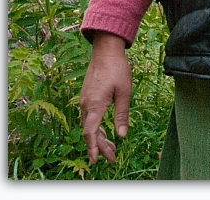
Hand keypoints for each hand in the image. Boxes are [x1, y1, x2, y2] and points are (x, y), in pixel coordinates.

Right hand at [80, 32, 131, 164]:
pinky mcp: (87, 94)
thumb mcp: (124, 93)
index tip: (96, 160)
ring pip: (88, 124)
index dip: (93, 147)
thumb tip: (122, 136)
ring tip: (111, 147)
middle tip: (112, 157)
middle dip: (100, 146)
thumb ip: (122, 115)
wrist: (106, 49)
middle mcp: (86, 104)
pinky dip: (95, 126)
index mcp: (95, 104)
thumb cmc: (118, 69)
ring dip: (98, 137)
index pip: (90, 132)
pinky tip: (104, 129)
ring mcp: (85, 99)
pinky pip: (88, 116)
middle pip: (89, 131)